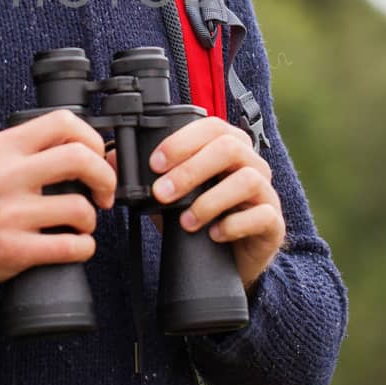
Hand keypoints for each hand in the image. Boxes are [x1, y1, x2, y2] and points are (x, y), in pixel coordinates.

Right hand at [0, 109, 116, 299]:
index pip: (62, 122)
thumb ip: (24, 151)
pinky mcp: (13, 249)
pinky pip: (70, 247)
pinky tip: (74, 246)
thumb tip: (77, 150)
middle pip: (81, 159)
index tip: (96, 155)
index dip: (92, 138)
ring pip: (80, 208)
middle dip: (105, 177)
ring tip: (80, 224)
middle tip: (104, 191)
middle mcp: (7, 175)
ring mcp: (11, 213)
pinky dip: (83, 248)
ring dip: (91, 220)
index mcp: (2, 147)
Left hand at [149, 118, 283, 290]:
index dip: (182, 141)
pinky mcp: (273, 222)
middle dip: (190, 170)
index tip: (154, 164)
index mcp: (228, 146)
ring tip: (185, 222)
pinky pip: (262, 215)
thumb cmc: (202, 217)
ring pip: (246, 180)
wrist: (229, 257)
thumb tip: (112, 160)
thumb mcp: (171, 194)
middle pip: (228, 148)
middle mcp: (251, 163)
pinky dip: (233, 225)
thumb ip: (147, 175)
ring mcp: (266, 191)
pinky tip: (213, 235)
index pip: (210, 127)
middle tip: (162, 193)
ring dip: (209, 201)